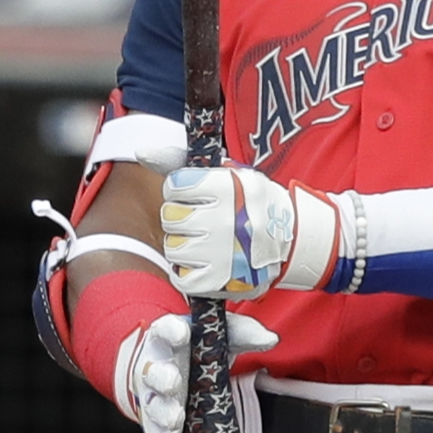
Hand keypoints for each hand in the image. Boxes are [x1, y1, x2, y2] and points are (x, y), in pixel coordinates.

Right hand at [116, 309, 277, 432]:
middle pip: (153, 372)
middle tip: (173, 381)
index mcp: (167, 337)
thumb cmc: (191, 346)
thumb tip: (271, 339)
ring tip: (174, 419)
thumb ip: (242, 333)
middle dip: (162, 376)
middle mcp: (154, 367)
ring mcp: (153, 397)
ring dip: (163, 413)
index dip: (172, 330)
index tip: (181, 332)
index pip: (166, 330)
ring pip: (154, 407)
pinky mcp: (157, 425)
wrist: (161, 364)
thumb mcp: (216, 334)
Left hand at [160, 166, 341, 299]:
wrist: (291, 239)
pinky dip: (187, 272)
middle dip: (180, 218)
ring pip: (172, 247)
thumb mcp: (227, 172)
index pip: (174, 186)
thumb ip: (182, 161)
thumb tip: (142, 152)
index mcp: (228, 186)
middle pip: (170, 216)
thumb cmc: (250, 202)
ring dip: (183, 245)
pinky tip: (205, 262)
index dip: (180, 191)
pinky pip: (180, 277)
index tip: (196, 196)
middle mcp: (225, 219)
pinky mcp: (219, 281)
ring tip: (205, 242)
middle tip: (202, 221)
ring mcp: (222, 253)